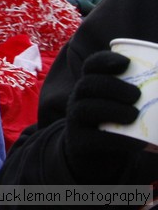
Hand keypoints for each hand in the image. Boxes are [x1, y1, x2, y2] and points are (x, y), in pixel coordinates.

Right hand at [64, 51, 143, 181]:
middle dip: (112, 86)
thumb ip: (142, 96)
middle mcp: (78, 100)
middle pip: (87, 85)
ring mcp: (76, 121)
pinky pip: (94, 139)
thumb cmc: (117, 126)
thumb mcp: (122, 106)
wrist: (96, 158)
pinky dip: (117, 140)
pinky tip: (138, 143)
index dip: (105, 60)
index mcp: (91, 86)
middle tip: (136, 95)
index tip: (127, 63)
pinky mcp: (79, 144)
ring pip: (86, 109)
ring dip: (112, 109)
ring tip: (134, 115)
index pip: (91, 66)